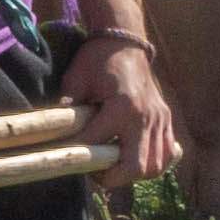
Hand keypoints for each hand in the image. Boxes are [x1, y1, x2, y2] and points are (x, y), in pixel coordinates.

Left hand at [54, 17, 178, 186]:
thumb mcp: (76, 79)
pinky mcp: (165, 119)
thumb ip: (67, 106)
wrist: (125, 41)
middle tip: (97, 173)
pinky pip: (167, 153)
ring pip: (155, 166)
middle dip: (113, 177)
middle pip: (136, 167)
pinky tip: (135, 159)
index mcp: (122, 107)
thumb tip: (52, 132)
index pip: (97, 144)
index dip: (79, 152)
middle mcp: (145, 117)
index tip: (67, 155)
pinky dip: (153, 164)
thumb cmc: (97, 60)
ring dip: (134, 174)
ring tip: (115, 168)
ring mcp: (159, 119)